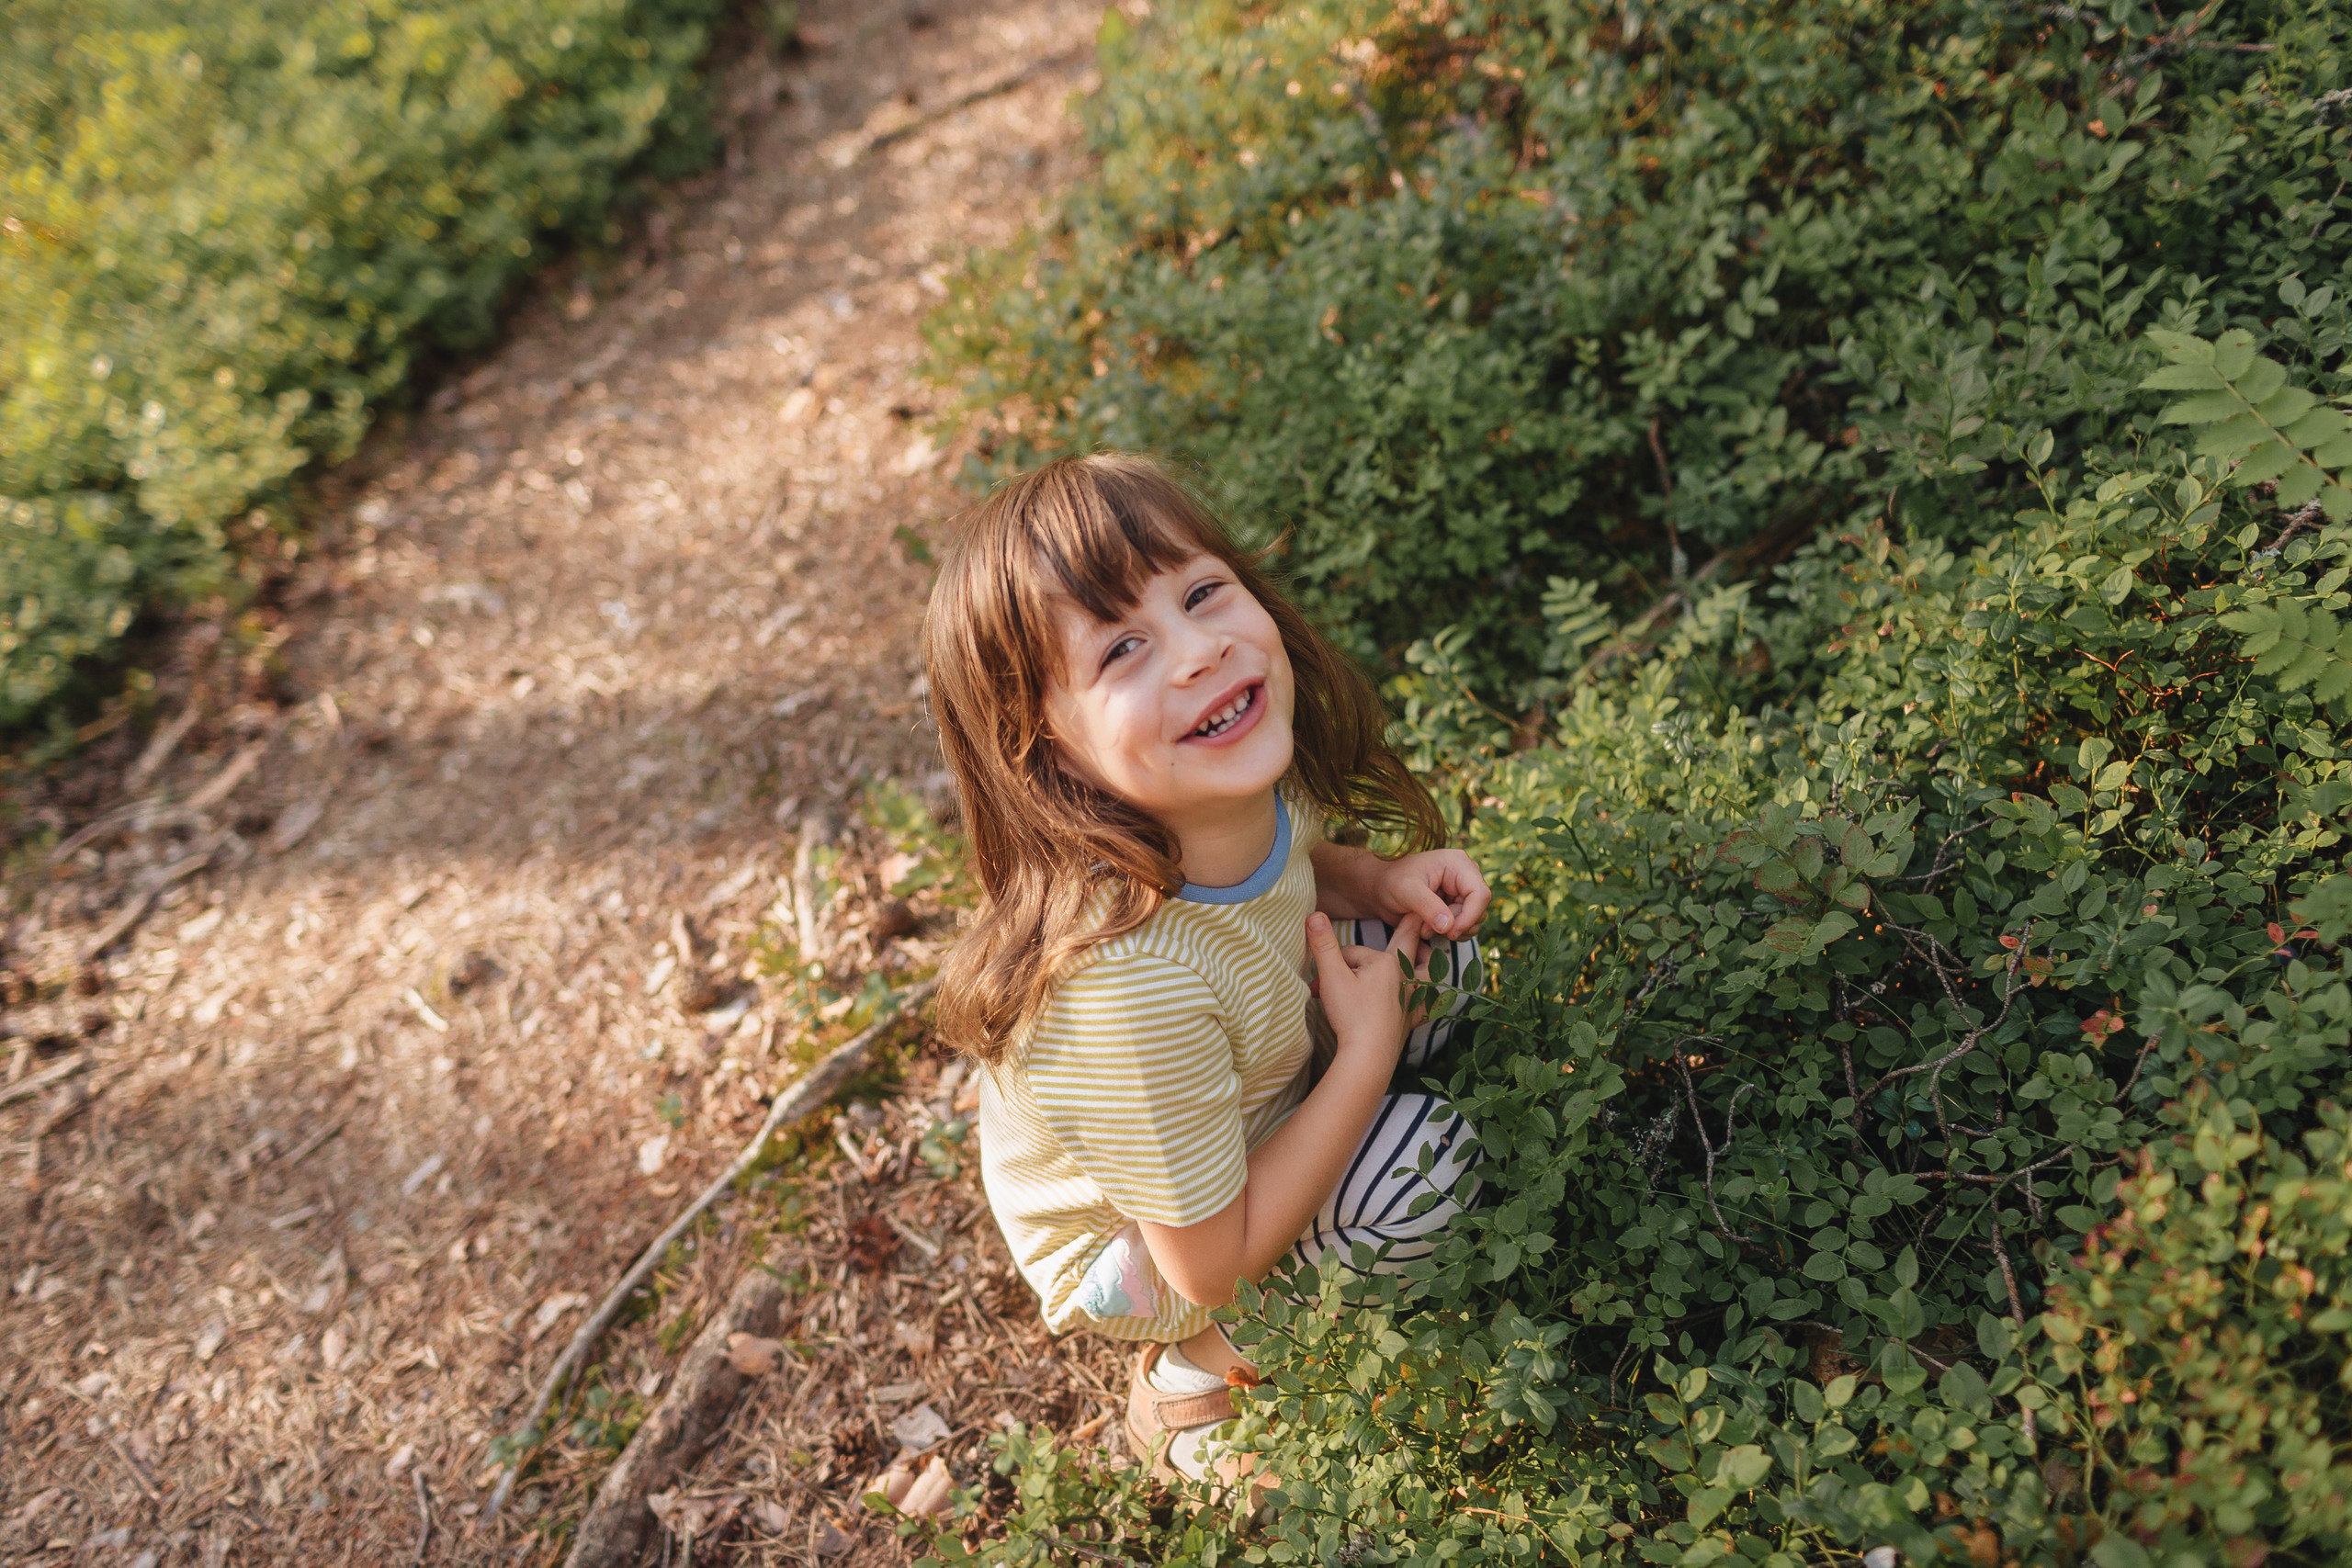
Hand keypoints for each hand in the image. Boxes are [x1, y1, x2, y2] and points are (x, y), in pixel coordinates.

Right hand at [1306, 910, 1423, 1059]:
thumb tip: (1314, 915)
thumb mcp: (1331, 976)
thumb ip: (1323, 945)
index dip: (1337, 959)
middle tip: (1416, 912)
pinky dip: (1430, 997)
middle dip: (1409, 927)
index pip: (1355, 951)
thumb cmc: (1351, 1015)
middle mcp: (1404, 976)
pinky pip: (1428, 1004)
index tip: (1325, 973)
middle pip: (1408, 944)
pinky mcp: (1412, 1018)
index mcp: (1387, 962)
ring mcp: (1412, 997)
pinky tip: (1429, 997)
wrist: (1368, 1055)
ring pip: (1427, 970)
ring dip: (1426, 959)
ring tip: (1427, 951)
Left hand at [1367, 849, 1489, 938]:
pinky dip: (1448, 933)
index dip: (1470, 916)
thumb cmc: (1391, 882)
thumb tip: (1449, 926)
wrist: (1381, 888)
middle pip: (1479, 910)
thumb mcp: (1406, 891)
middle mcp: (1465, 876)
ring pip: (1474, 921)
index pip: (1480, 894)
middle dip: (1457, 925)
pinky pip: (1464, 926)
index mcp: (1458, 864)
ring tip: (1424, 929)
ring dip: (1451, 931)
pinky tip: (1428, 929)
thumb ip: (1428, 906)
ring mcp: (1462, 892)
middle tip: (1427, 930)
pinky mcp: (1456, 906)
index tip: (1451, 932)